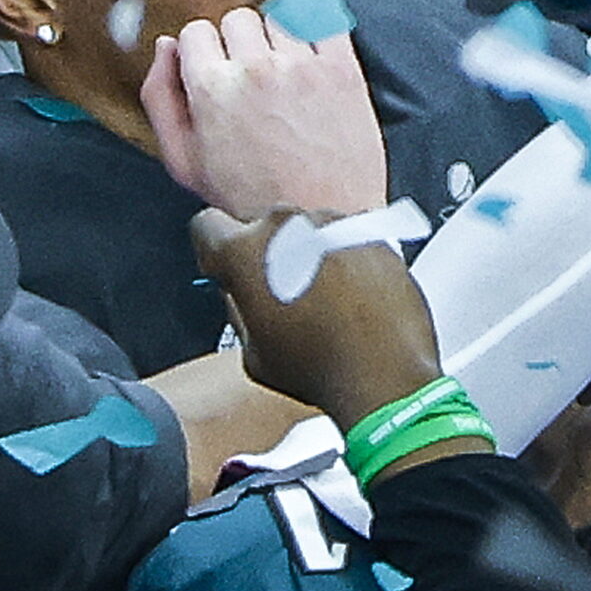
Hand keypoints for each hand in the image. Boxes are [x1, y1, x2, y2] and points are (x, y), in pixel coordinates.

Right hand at [140, 9, 387, 218]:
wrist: (316, 222)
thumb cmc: (248, 198)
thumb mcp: (183, 162)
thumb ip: (160, 97)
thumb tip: (165, 45)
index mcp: (212, 89)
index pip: (195, 31)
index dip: (203, 53)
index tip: (217, 73)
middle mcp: (256, 68)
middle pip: (237, 20)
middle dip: (239, 45)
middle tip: (251, 80)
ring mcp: (303, 65)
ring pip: (279, 17)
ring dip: (278, 40)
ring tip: (285, 77)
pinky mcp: (342, 68)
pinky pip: (324, 19)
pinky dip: (317, 30)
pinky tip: (313, 59)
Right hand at [191, 207, 447, 429]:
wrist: (383, 369)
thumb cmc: (317, 367)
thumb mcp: (252, 353)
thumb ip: (237, 311)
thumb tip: (239, 295)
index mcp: (244, 251)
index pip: (207, 227)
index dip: (214, 252)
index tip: (226, 270)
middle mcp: (286, 224)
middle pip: (261, 226)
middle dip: (265, 253)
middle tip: (280, 293)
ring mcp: (331, 221)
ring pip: (303, 229)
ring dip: (305, 252)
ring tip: (322, 298)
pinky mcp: (367, 228)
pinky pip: (342, 234)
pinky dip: (341, 255)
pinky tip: (350, 293)